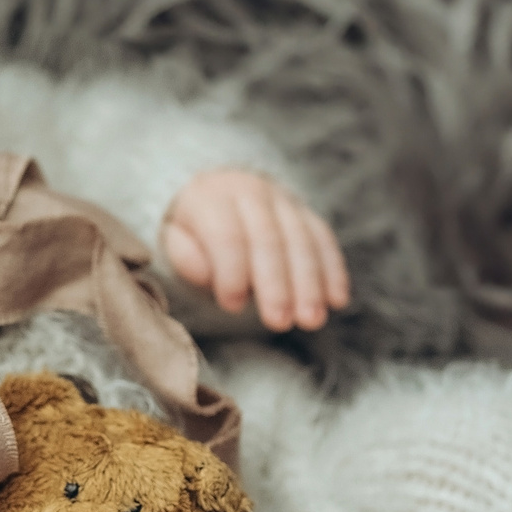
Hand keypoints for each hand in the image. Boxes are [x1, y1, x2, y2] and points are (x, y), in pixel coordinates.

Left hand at [160, 168, 350, 330]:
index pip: (227, 235)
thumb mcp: (175, 237)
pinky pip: (324, 239)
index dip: (231, 271)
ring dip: (310, 283)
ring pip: (302, 239)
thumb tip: (204, 270)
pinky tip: (337, 300)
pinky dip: (333, 270)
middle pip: (269, 239)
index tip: (232, 306)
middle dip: (276, 284)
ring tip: (311, 320)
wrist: (219, 189)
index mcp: (213, 198)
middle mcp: (252, 193)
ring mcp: (283, 201)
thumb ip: (184, 254)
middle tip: (279, 322)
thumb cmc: (193, 228)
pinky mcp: (306, 213)